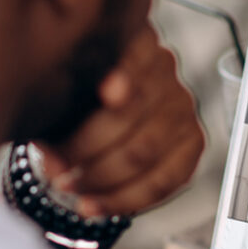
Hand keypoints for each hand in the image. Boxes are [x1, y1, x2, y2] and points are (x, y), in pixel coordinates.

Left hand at [45, 23, 204, 215]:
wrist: (103, 115)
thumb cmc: (78, 98)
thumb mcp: (62, 91)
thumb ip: (57, 110)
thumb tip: (54, 158)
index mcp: (135, 43)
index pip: (136, 55)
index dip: (124, 75)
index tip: (107, 93)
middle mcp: (166, 71)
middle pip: (132, 114)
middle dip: (87, 149)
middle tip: (56, 168)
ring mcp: (183, 107)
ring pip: (145, 153)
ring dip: (101, 179)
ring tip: (71, 188)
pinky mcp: (193, 143)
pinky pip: (163, 181)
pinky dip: (125, 200)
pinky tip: (97, 206)